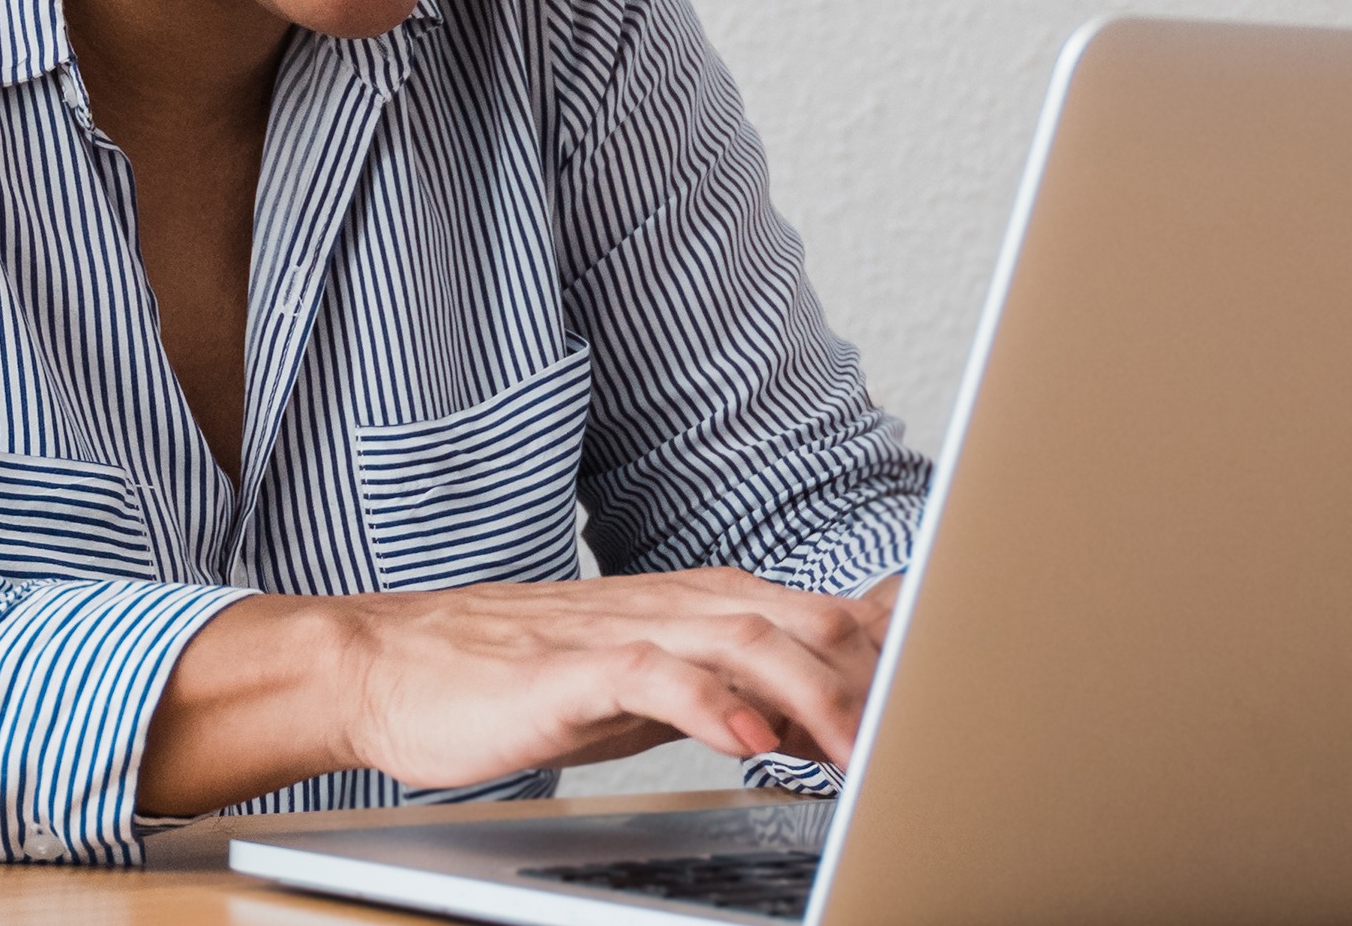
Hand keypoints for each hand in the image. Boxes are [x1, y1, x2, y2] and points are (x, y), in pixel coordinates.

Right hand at [138, 568, 888, 814]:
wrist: (389, 663)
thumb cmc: (520, 677)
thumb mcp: (650, 674)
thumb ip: (735, 676)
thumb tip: (825, 697)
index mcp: (703, 604)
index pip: (825, 614)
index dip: (895, 650)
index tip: (962, 684)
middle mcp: (677, 604)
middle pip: (804, 622)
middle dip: (876, 674)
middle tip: (933, 728)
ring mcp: (624, 629)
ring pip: (743, 640)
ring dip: (811, 693)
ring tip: (860, 746)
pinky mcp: (570, 667)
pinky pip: (653, 677)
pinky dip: (707, 701)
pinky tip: (745, 735)